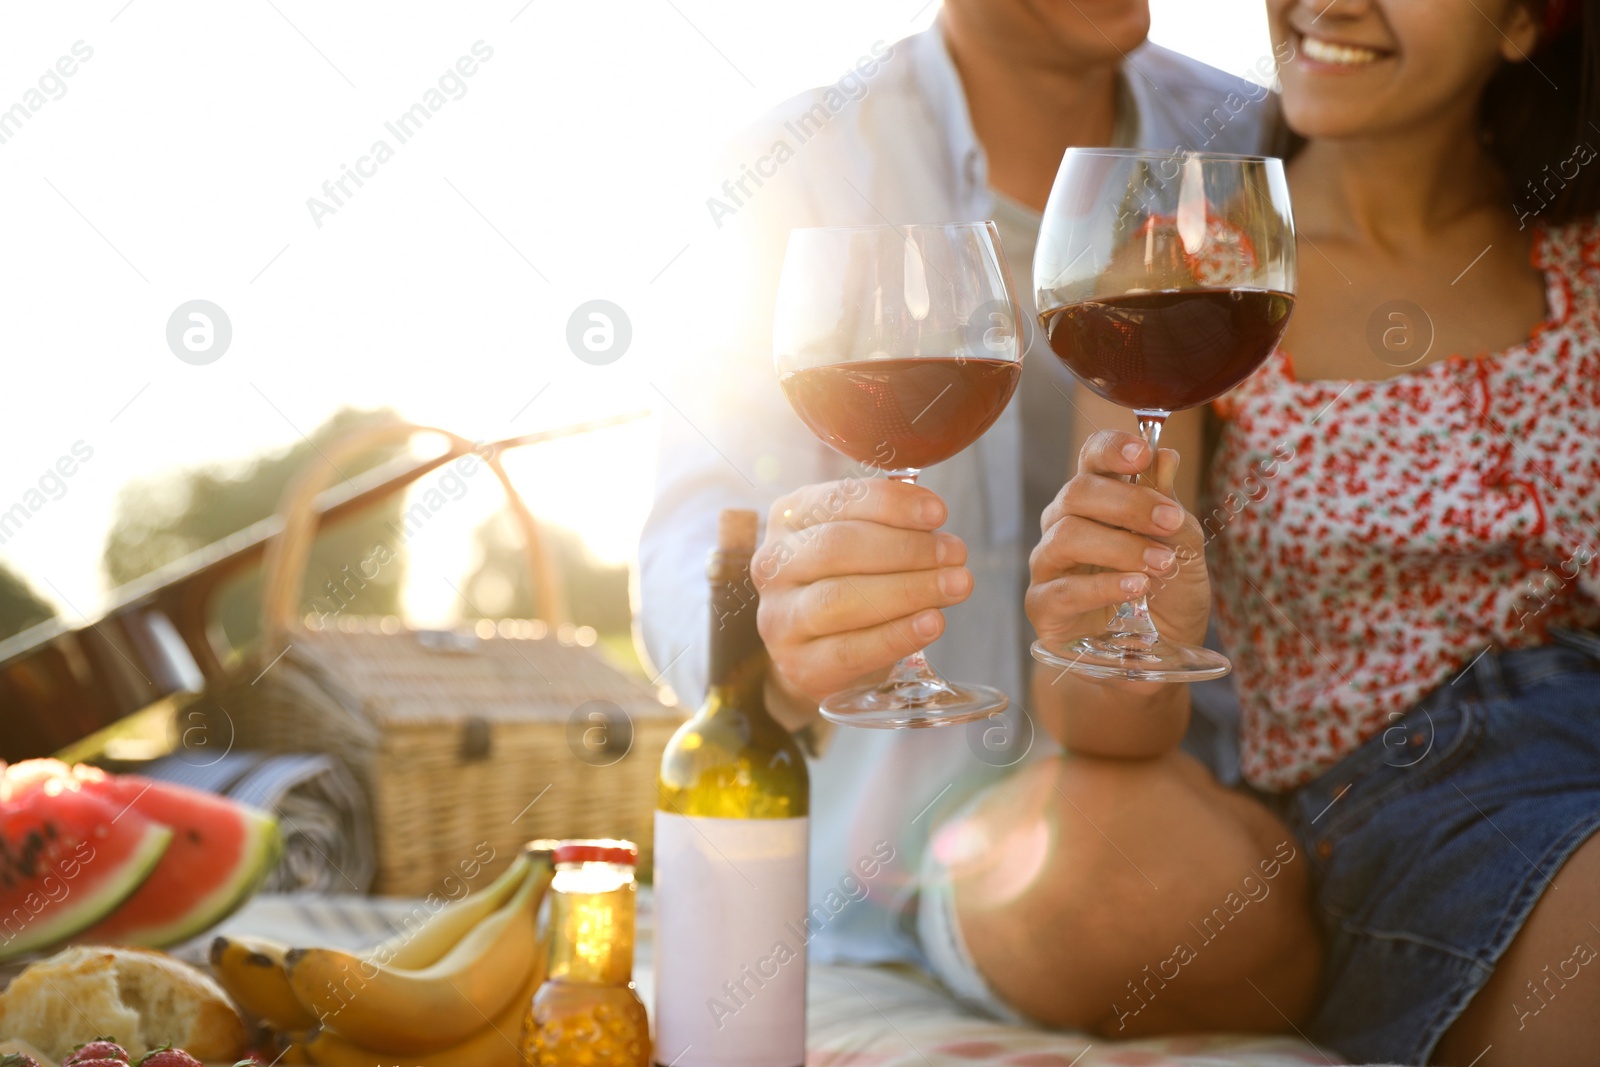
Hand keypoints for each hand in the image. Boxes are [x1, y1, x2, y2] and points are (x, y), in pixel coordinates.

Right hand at [753, 478, 970, 703]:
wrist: (821, 652)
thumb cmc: (849, 582)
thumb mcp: (859, 542)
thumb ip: (887, 523)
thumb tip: (932, 515)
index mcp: (789, 519)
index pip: (837, 501)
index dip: (890, 504)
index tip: (938, 513)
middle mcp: (773, 565)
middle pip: (837, 547)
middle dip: (906, 548)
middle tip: (955, 553)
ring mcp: (780, 618)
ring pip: (840, 598)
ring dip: (908, 589)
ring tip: (956, 585)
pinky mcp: (799, 664)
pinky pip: (850, 649)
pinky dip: (897, 635)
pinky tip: (932, 622)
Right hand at [1027, 431, 1210, 654]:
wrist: (1156, 660)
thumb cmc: (1166, 598)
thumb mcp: (1184, 550)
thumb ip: (1169, 508)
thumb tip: (1166, 456)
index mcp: (1097, 502)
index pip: (1091, 459)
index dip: (1111, 450)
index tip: (1143, 453)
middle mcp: (1064, 525)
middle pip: (1076, 493)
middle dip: (1128, 503)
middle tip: (1169, 522)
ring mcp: (1048, 565)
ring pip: (1066, 537)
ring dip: (1120, 547)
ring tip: (1160, 566)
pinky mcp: (1042, 607)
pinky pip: (1062, 589)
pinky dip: (1102, 586)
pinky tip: (1135, 588)